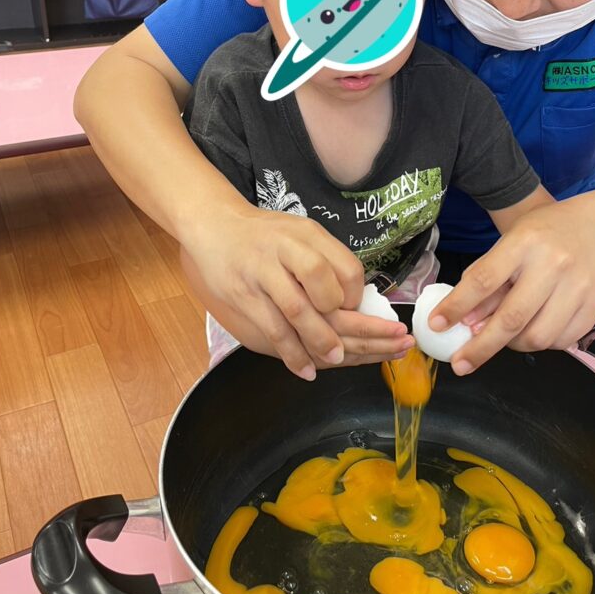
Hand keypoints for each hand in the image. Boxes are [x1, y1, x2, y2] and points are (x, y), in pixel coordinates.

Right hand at [182, 203, 409, 379]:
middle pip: (328, 292)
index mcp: (309, 235)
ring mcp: (264, 273)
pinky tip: (305, 369)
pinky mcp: (244, 295)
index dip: (358, 297)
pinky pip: (273, 328)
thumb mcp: (299, 234)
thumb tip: (356, 301)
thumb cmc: (264, 235)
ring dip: (321, 341)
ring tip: (336, 359)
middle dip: (356, 326)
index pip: (347, 269)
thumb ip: (324, 260)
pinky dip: (292, 352)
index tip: (361, 313)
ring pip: (299, 312)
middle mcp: (288, 251)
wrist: (214, 224)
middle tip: (380, 345)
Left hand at [428, 194, 594, 374]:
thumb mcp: (510, 241)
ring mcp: (578, 286)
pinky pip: (561, 341)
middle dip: (481, 347)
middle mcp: (553, 264)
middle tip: (461, 362)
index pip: (484, 280)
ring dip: (513, 345)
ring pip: (538, 337)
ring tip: (504, 335)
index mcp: (524, 243)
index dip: (457, 306)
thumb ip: (487, 277)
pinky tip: (533, 329)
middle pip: (512, 318)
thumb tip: (463, 319)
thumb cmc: (547, 232)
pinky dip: (541, 343)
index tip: (438, 325)